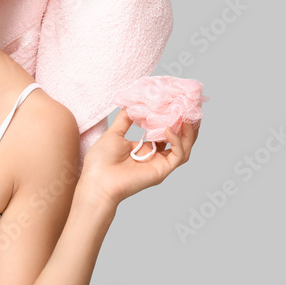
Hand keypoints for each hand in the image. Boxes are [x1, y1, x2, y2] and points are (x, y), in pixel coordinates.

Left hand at [78, 109, 199, 211]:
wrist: (96, 181)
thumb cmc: (101, 161)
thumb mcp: (114, 133)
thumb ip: (125, 119)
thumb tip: (131, 103)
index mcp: (146, 148)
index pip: (166, 132)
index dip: (173, 119)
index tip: (176, 103)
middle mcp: (156, 156)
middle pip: (181, 140)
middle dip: (187, 124)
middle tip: (189, 107)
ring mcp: (160, 164)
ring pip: (184, 147)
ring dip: (189, 132)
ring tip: (186, 116)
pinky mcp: (162, 170)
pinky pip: (178, 155)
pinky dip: (177, 141)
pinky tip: (168, 129)